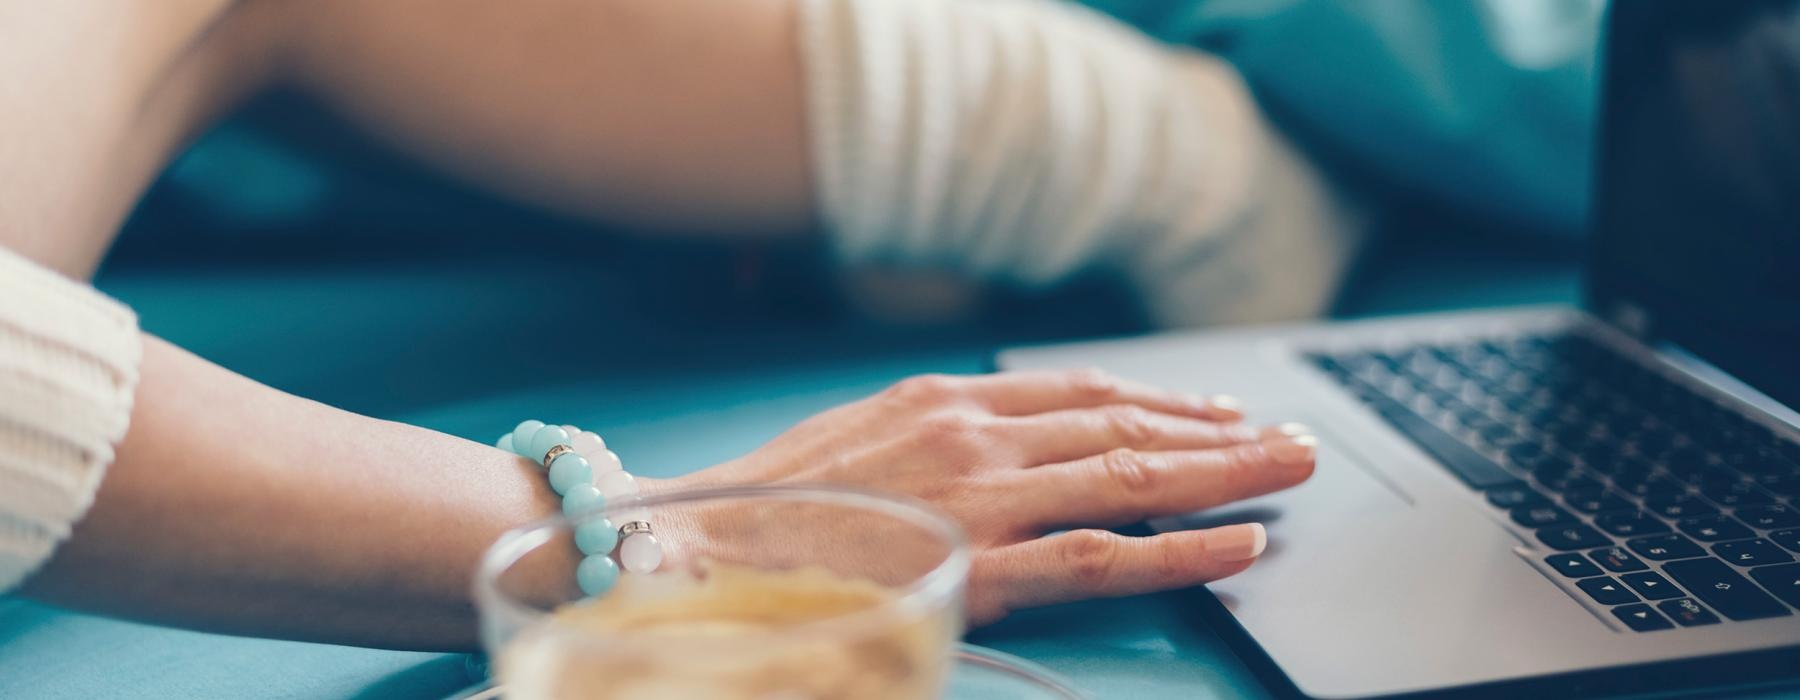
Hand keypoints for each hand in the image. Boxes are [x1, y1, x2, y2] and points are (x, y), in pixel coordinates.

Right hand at [657, 369, 1315, 624]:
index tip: (1216, 410)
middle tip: (1289, 438)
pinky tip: (1238, 542)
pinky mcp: (979, 566)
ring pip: (1131, 475)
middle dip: (1218, 432)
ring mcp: (982, 497)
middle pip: (1125, 425)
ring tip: (1289, 472)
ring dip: (1224, 473)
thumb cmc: (765, 508)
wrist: (690, 552)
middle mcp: (974, 433)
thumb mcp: (855, 440)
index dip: (1160, 402)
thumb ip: (933, 435)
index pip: (1081, 394)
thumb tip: (993, 440)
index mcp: (943, 402)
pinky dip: (1179, 547)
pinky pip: (1102, 554)